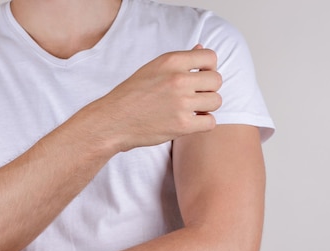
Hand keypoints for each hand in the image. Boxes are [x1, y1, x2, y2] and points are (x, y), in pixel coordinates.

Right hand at [90, 45, 222, 150]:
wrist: (113, 121)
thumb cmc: (131, 95)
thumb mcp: (152, 69)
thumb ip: (178, 61)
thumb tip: (200, 48)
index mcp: (171, 61)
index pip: (210, 57)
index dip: (208, 68)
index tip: (199, 78)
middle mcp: (178, 79)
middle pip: (216, 80)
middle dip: (208, 89)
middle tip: (193, 97)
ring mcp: (181, 103)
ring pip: (216, 101)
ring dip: (206, 107)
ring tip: (191, 109)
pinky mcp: (182, 125)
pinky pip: (210, 122)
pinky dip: (203, 123)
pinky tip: (190, 122)